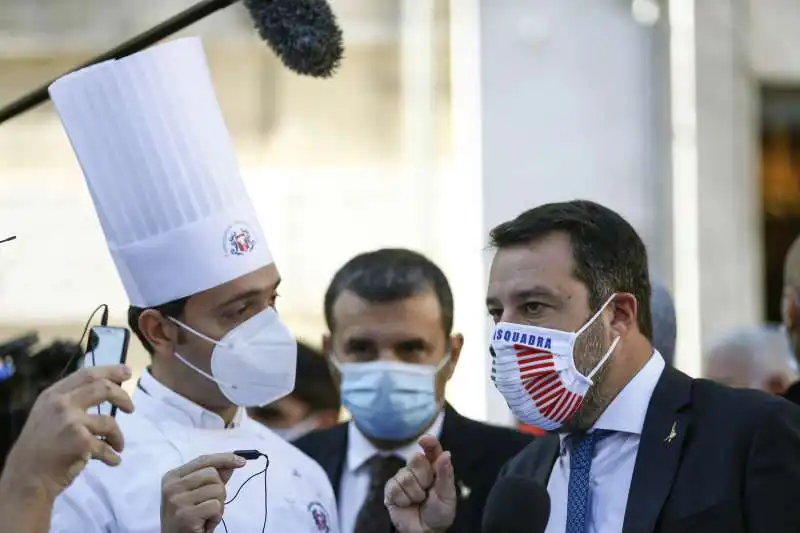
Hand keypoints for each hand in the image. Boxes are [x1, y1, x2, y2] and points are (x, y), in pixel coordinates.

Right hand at [1, 365, 133, 500]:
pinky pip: (105, 447)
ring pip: (109, 422)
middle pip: (102, 388)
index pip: (87, 374)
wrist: (25, 478)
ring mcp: (71, 422)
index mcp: (53, 395)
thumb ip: (70, 401)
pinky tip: (114, 460)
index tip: (127, 372)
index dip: (110, 371)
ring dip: (118, 436)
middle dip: (122, 396)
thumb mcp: (47, 415)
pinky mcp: (81, 442)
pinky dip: (112, 456)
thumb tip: (104, 389)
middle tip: (131, 408)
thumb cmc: (38, 448)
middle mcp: (61, 403)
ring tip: (118, 445)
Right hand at [161, 453, 247, 532]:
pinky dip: (216, 516)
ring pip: (217, 489)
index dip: (224, 458)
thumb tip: (232, 463)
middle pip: (212, 474)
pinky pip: (215, 506)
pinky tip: (205, 524)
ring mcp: (177, 500)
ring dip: (219, 505)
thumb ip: (212, 478)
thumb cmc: (188, 517)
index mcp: (172, 476)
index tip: (242, 461)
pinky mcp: (186, 515)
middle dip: (219, 489)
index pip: (203, 460)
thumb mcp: (197, 494)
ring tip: (206, 515)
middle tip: (210, 505)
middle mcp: (172, 486)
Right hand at [384, 435, 456, 532]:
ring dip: (415, 493)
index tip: (425, 440)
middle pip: (416, 459)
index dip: (428, 442)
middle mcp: (417, 469)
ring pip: (405, 476)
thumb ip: (445, 475)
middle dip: (424, 477)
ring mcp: (403, 477)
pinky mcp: (391, 489)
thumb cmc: (440, 513)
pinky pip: (395, 488)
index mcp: (434, 467)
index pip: (431, 449)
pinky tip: (407, 504)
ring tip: (418, 500)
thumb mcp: (447, 495)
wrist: (425, 531)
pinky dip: (404, 499)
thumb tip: (446, 453)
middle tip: (428, 491)